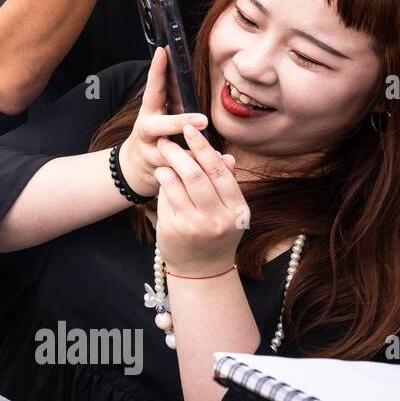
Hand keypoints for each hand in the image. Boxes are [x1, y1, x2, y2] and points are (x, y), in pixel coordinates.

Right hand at [118, 48, 209, 197]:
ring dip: (192, 154)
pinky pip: (183, 172)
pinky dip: (203, 170)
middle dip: (179, 122)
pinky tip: (222, 166)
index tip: (163, 52)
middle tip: (202, 119)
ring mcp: (151, 153)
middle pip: (158, 126)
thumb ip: (175, 93)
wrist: (136, 168)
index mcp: (149, 111)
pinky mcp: (161, 172)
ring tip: (215, 152)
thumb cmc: (158, 132)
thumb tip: (185, 63)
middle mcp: (146, 131)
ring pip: (170, 155)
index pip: (152, 88)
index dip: (156, 70)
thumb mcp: (163, 110)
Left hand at [153, 124, 246, 276]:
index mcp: (238, 210)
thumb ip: (225, 185)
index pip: (220, 172)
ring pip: (179, 184)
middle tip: (168, 139)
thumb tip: (225, 157)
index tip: (191, 129)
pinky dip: (163, 182)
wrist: (203, 271)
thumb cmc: (216, 234)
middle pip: (197, 175)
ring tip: (163, 153)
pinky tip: (161, 173)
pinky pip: (166, 198)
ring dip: (168, 164)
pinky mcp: (175, 230)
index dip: (204, 148)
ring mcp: (196, 225)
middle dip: (180, 153)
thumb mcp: (229, 212)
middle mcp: (219, 218)